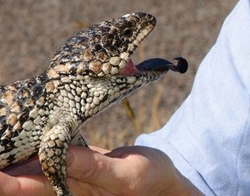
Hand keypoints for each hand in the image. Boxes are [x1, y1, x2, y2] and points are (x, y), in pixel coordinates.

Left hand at [0, 145, 202, 195]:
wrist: (162, 183)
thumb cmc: (148, 181)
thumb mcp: (125, 173)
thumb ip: (92, 167)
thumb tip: (59, 155)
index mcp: (72, 193)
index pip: (28, 186)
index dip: (6, 180)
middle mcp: (62, 185)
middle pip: (21, 175)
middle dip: (5, 161)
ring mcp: (67, 173)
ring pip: (32, 161)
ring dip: (16, 150)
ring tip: (3, 132)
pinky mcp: (75, 160)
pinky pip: (49, 151)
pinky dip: (37, 140)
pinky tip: (26, 130)